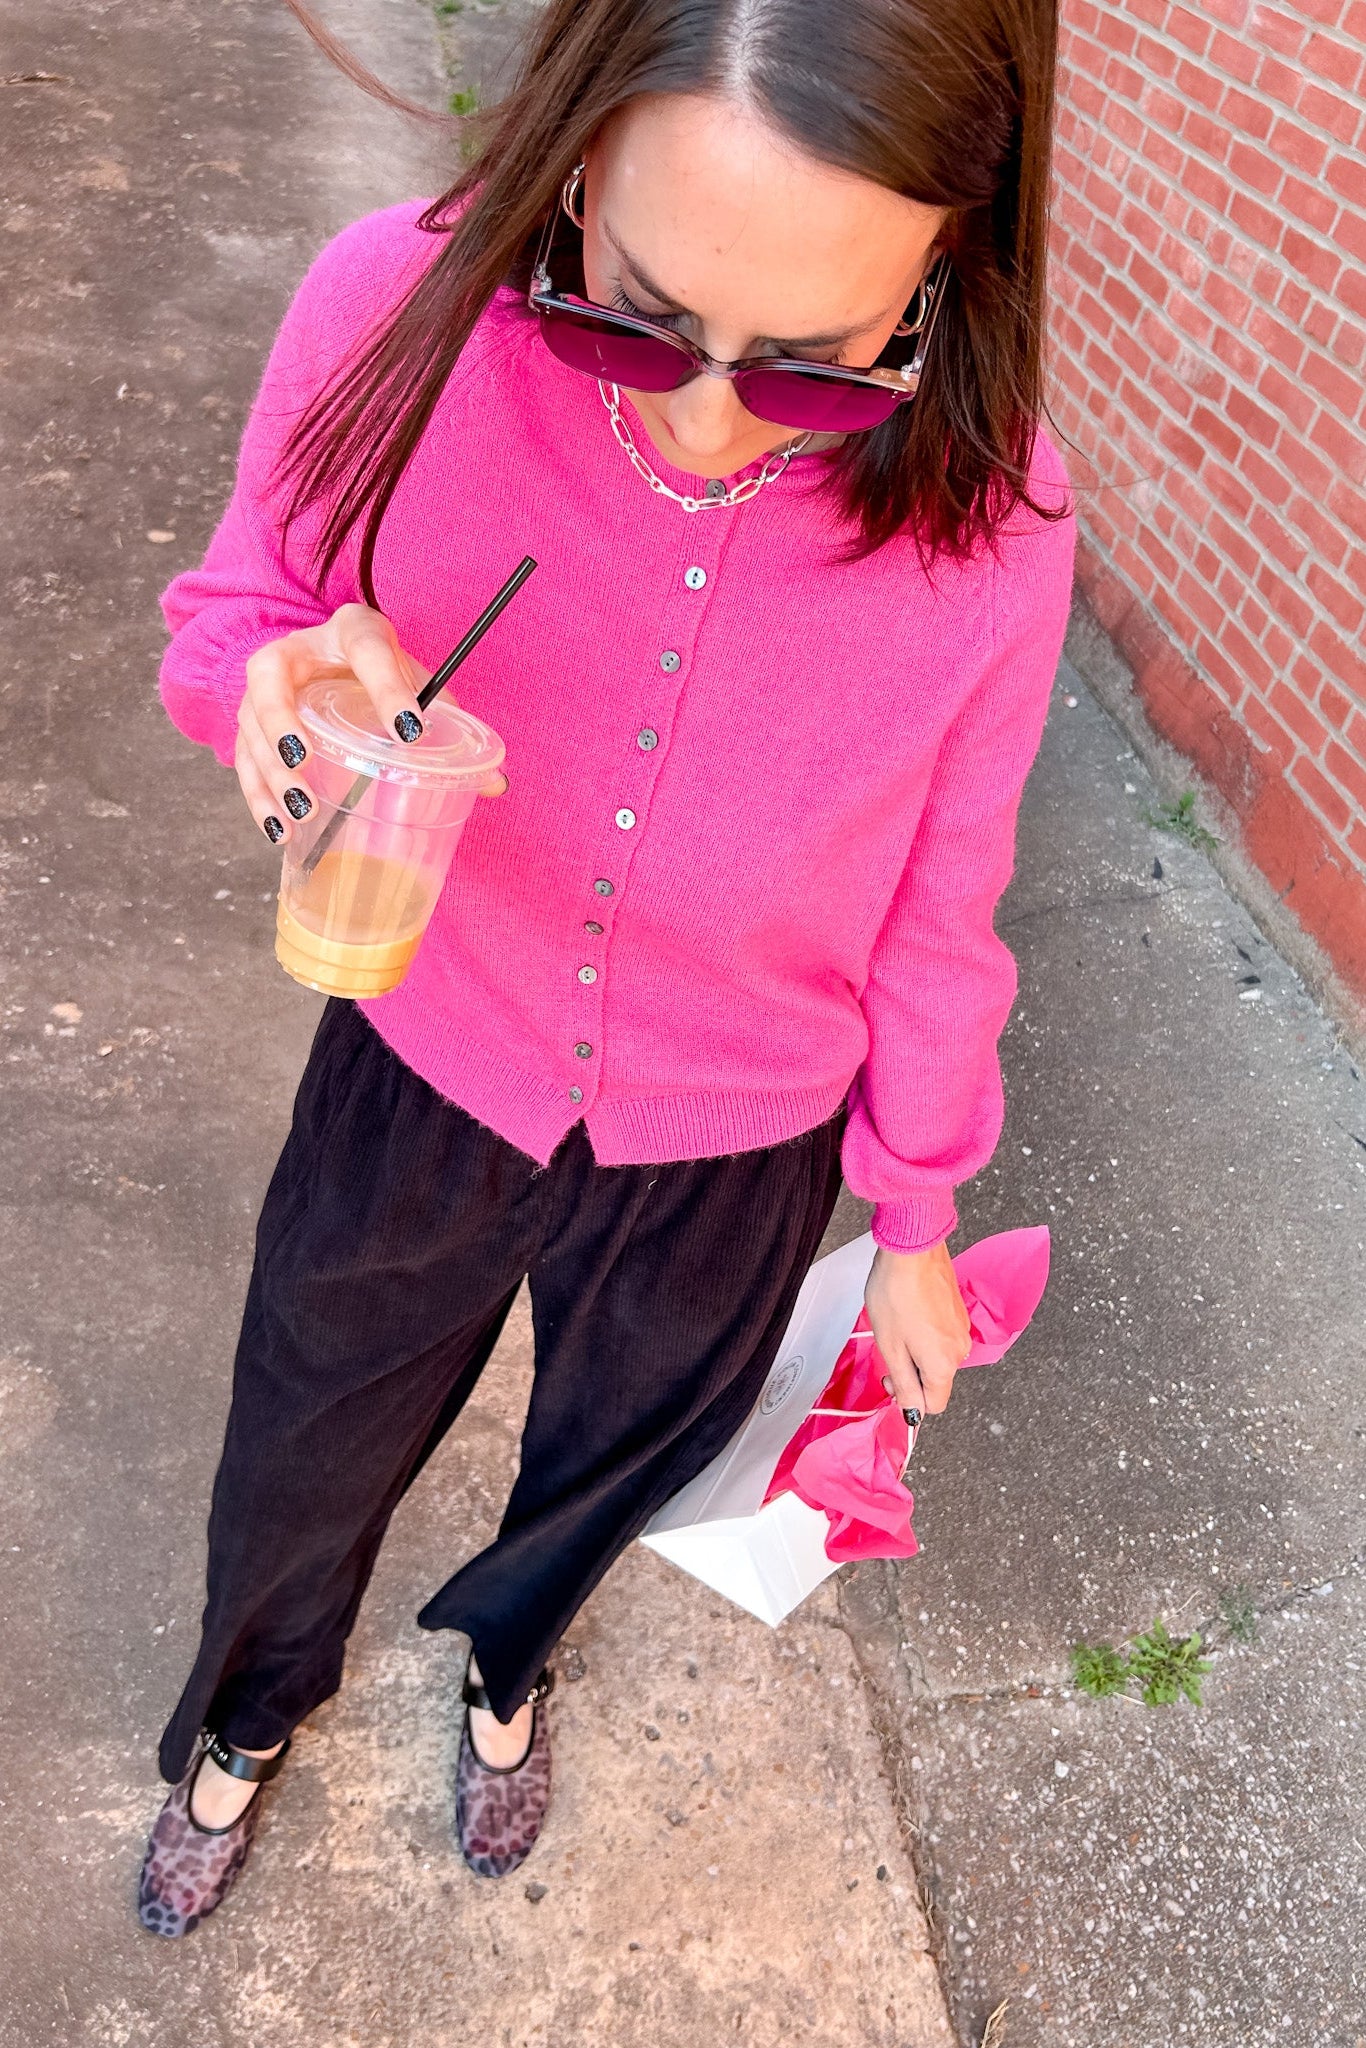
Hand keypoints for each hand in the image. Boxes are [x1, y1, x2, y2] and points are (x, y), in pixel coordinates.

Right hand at [234, 602, 508, 843]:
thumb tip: (495, 783)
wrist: (337, 654)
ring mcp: (265, 688)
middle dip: (284, 726)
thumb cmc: (383, 672)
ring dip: (268, 772)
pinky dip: (257, 797)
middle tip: (307, 763)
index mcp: (352, 632)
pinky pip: (244, 760)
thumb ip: (452, 726)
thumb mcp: (418, 683)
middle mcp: (296, 652)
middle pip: (272, 681)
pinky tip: (279, 830)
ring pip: (249, 726)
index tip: (411, 731)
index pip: (369, 652)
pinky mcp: (251, 724)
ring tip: (300, 811)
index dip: (389, 690)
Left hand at [863, 1241, 970, 1417]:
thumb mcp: (891, 1347)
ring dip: (917, 1351)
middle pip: (936, 1380)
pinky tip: (909, 1312)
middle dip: (911, 1373)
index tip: (891, 1379)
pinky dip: (925, 1333)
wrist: (913, 1249)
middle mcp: (960, 1350)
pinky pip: (942, 1335)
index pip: (935, 1405)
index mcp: (943, 1365)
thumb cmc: (896, 1295)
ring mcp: (962, 1328)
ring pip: (938, 1356)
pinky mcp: (958, 1311)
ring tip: (897, 1326)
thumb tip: (912, 1412)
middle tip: (888, 1350)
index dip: (910, 1400)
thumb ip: (904, 1384)